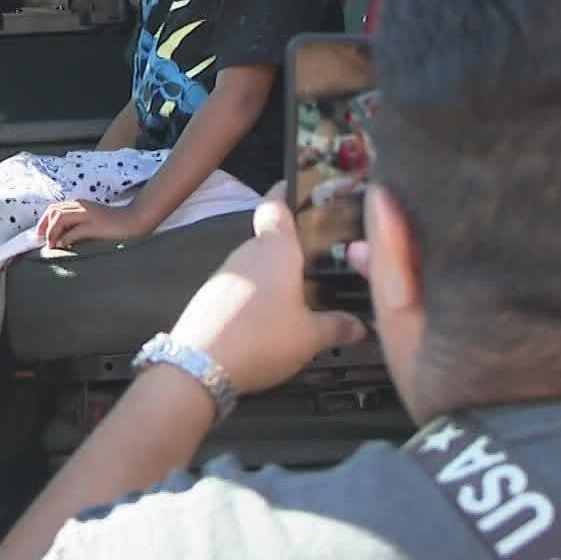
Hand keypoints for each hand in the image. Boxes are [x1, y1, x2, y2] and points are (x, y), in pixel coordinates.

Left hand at [38, 200, 151, 248]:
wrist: (134, 220)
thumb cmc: (114, 224)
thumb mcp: (91, 222)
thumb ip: (76, 226)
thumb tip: (61, 238)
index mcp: (80, 204)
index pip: (54, 208)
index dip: (44, 221)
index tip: (39, 234)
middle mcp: (82, 206)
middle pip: (54, 211)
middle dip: (44, 226)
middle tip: (42, 240)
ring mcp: (88, 215)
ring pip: (61, 219)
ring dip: (52, 232)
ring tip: (51, 245)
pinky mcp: (95, 225)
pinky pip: (75, 231)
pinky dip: (66, 238)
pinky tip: (62, 246)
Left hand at [168, 184, 368, 394]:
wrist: (199, 368)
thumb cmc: (261, 339)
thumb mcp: (310, 337)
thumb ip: (337, 326)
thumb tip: (360, 325)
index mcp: (276, 248)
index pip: (277, 203)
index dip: (288, 192)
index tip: (303, 191)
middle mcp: (248, 252)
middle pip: (270, 238)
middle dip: (293, 248)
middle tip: (320, 262)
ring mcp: (224, 274)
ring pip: (255, 265)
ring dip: (273, 276)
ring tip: (299, 298)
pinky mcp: (209, 297)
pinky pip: (239, 287)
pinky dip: (255, 297)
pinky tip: (267, 320)